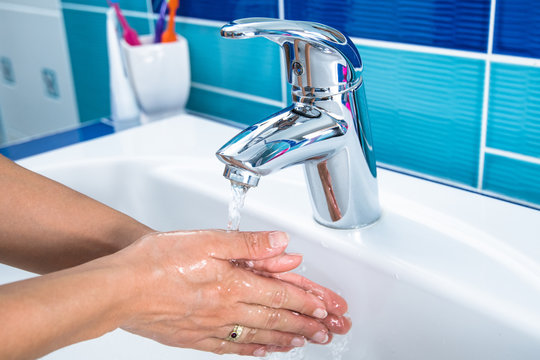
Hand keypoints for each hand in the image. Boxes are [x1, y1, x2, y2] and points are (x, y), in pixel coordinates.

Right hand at [112, 230, 349, 356]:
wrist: (119, 288)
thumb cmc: (157, 260)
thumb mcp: (206, 239)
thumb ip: (247, 243)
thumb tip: (281, 243)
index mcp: (233, 282)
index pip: (280, 294)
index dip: (306, 301)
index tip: (324, 309)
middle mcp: (227, 308)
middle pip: (275, 318)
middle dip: (304, 325)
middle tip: (325, 333)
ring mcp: (211, 327)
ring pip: (257, 335)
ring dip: (284, 340)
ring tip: (302, 344)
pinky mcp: (195, 338)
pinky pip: (231, 348)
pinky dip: (251, 350)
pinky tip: (262, 352)